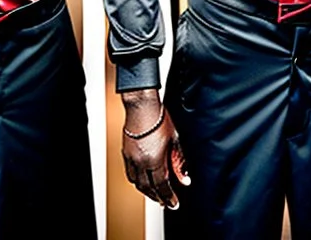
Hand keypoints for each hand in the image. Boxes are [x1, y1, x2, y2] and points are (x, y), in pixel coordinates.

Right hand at [120, 89, 189, 208]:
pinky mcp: (125, 153)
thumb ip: (179, 162)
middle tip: (165, 202)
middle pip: (148, 188)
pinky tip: (142, 180)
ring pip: (137, 183)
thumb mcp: (175, 140)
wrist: (142, 106)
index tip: (174, 204)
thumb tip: (185, 179)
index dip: (169, 197)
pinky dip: (137, 181)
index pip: (162, 186)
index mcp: (154, 160)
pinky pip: (130, 174)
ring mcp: (131, 158)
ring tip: (155, 194)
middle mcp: (141, 162)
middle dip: (157, 197)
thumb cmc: (159, 118)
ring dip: (146, 191)